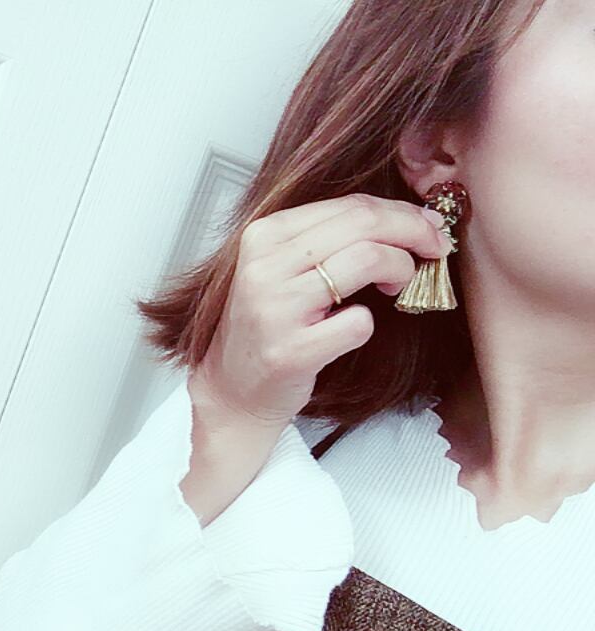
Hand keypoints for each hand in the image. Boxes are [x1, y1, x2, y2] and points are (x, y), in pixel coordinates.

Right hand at [193, 192, 453, 426]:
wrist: (233, 388)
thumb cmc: (266, 325)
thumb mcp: (282, 267)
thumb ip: (328, 237)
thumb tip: (406, 218)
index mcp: (263, 235)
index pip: (349, 206)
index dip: (401, 212)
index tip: (427, 227)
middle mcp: (264, 266)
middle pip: (364, 224)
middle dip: (415, 231)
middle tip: (435, 248)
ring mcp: (276, 309)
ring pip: (367, 260)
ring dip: (401, 270)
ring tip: (397, 286)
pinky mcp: (292, 351)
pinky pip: (360, 322)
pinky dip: (368, 324)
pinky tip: (349, 329)